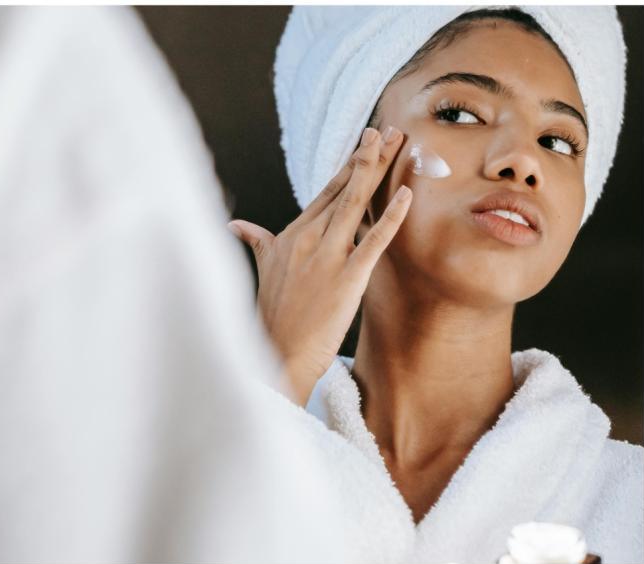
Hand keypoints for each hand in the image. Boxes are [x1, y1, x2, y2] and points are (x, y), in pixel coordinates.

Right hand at [228, 126, 410, 405]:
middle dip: (368, 157)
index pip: (326, 192)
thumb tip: (234, 226)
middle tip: (389, 129)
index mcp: (292, 235)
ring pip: (357, 203)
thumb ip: (256, 241)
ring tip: (397, 142)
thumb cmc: (271, 316)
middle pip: (344, 189)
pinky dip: (392, 216)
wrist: (275, 354)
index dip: (348, 166)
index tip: (364, 142)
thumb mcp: (263, 270)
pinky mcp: (347, 277)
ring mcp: (327, 256)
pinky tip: (408, 194)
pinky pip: (374, 240)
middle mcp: (309, 238)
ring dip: (378, 169)